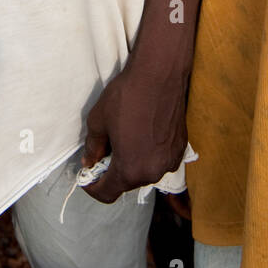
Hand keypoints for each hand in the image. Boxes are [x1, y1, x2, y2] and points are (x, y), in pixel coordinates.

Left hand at [81, 64, 187, 203]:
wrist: (159, 74)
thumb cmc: (126, 96)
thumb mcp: (98, 121)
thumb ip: (93, 148)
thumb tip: (90, 162)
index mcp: (130, 170)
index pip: (107, 193)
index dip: (92, 187)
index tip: (87, 177)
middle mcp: (153, 172)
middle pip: (127, 183)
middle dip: (112, 172)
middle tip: (103, 152)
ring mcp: (170, 161)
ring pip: (144, 172)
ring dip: (132, 163)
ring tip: (124, 139)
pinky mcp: (180, 148)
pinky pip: (159, 160)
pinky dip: (149, 154)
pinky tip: (142, 134)